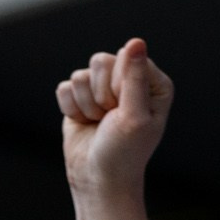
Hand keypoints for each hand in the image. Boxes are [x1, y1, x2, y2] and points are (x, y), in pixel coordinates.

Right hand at [57, 38, 172, 219]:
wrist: (98, 178)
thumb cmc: (125, 153)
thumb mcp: (135, 116)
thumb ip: (134, 77)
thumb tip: (136, 41)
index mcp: (154, 83)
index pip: (128, 58)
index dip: (120, 85)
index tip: (126, 110)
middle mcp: (130, 81)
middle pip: (100, 61)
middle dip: (101, 94)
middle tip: (111, 118)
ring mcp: (104, 88)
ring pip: (80, 75)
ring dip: (86, 105)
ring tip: (100, 123)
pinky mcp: (81, 97)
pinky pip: (65, 87)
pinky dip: (71, 109)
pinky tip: (85, 123)